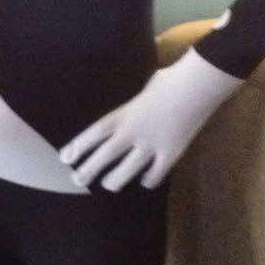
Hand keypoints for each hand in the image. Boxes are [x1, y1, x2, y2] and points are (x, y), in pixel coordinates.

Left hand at [60, 47, 241, 190]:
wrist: (199, 84)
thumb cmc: (171, 79)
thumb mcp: (143, 91)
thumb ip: (133, 106)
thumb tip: (133, 111)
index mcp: (123, 113)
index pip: (94, 133)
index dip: (78, 147)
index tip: (65, 157)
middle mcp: (133, 131)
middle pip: (105, 155)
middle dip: (88, 169)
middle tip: (77, 179)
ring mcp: (152, 145)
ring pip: (126, 171)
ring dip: (115, 180)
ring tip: (108, 185)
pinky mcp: (171, 154)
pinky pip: (155, 174)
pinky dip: (148, 180)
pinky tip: (144, 180)